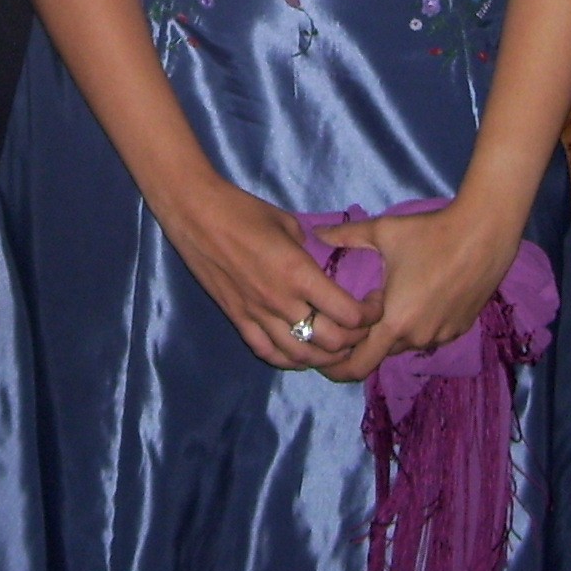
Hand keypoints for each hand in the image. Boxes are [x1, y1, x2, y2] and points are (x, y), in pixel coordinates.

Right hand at [159, 178, 370, 371]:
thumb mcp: (288, 223)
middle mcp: (281, 301)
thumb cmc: (243, 210)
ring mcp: (257, 315)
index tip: (375, 304)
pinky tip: (301, 352)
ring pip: (302, 355)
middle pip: (331, 342)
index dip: (369, 315)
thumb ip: (310, 248)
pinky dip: (290, 359)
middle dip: (355, 338)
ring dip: (326, 355)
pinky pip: (269, 353)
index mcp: (298, 273)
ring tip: (336, 344)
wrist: (196, 215)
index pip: (347, 313)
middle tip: (361, 326)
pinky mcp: (238, 320)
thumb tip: (323, 259)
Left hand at [312, 199, 521, 384]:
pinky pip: (427, 335)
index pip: (358, 365)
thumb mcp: (382, 231)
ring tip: (382, 303)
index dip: (336, 366)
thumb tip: (316, 233)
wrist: (484, 234)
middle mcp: (418, 338)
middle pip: (380, 352)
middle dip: (363, 340)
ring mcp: (442, 336)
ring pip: (404, 344)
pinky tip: (412, 299)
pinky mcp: (460, 329)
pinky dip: (414, 325)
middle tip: (349, 318)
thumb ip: (345, 236)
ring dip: (390, 331)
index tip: (323, 354)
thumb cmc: (430, 233)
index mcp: (395, 322)